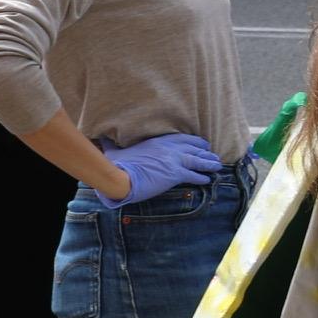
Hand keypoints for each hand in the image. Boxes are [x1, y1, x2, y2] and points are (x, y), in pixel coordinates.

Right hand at [100, 132, 221, 207]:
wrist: (121, 176)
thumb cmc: (117, 164)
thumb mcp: (114, 150)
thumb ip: (111, 143)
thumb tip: (100, 137)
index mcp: (157, 141)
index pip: (180, 139)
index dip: (192, 141)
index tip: (199, 143)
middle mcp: (169, 149)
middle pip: (193, 147)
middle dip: (204, 151)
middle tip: (211, 154)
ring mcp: (174, 160)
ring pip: (197, 160)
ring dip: (208, 163)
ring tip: (217, 165)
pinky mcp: (175, 174)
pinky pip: (193, 175)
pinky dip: (202, 177)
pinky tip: (207, 180)